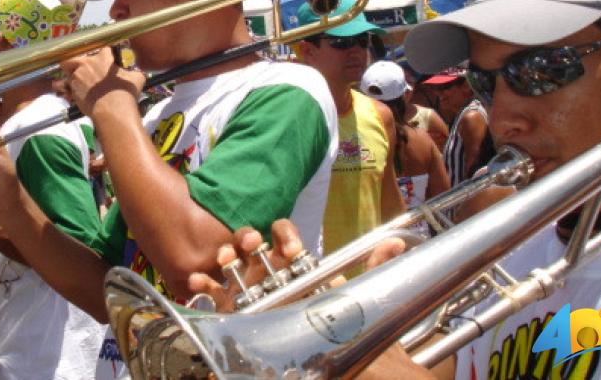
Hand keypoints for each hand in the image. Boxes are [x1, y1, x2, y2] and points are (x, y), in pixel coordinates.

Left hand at [60, 48, 144, 118]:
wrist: (113, 110)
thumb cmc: (125, 93)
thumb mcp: (136, 79)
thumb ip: (133, 73)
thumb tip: (135, 74)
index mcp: (103, 59)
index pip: (103, 49)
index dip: (105, 55)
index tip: (107, 60)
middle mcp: (87, 64)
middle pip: (74, 57)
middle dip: (75, 62)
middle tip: (82, 69)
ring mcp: (77, 76)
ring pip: (67, 72)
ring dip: (72, 77)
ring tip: (77, 83)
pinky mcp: (72, 89)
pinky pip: (65, 87)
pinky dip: (67, 90)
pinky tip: (73, 94)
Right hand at [187, 220, 409, 312]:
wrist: (332, 364)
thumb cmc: (337, 325)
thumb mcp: (355, 295)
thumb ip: (375, 266)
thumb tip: (399, 242)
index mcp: (295, 263)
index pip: (285, 236)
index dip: (285, 236)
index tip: (290, 250)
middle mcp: (270, 272)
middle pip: (253, 245)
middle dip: (249, 238)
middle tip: (252, 246)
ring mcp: (250, 290)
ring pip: (232, 264)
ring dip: (226, 255)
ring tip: (225, 260)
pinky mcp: (233, 311)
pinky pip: (214, 295)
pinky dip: (204, 285)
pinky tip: (201, 282)